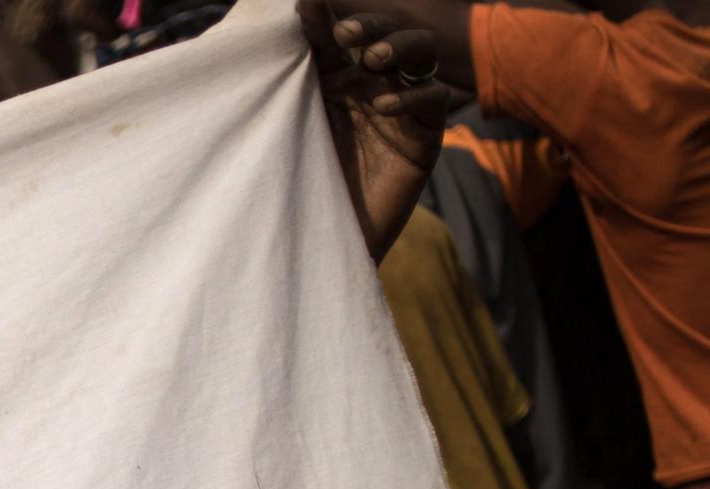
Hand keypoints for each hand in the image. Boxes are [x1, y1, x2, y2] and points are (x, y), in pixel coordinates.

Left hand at [301, 0, 458, 256]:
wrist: (323, 242)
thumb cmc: (299, 188)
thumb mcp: (290, 131)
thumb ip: (288, 86)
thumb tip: (276, 33)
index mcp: (335, 81)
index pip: (336, 39)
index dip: (325, 20)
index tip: (306, 3)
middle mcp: (372, 86)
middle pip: (385, 35)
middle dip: (370, 25)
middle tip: (347, 31)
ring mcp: (403, 107)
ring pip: (419, 54)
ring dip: (398, 48)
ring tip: (372, 58)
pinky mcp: (425, 136)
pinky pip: (433, 102)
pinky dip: (413, 98)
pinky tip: (384, 106)